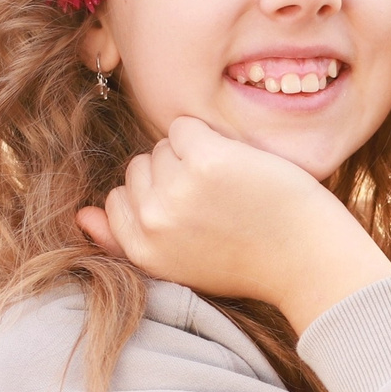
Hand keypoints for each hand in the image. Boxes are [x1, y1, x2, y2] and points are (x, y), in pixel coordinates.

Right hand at [76, 116, 390, 334]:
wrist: (309, 262)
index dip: (161, 200)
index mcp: (141, 250)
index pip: (119, 198)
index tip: (198, 220)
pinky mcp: (207, 161)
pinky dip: (213, 139)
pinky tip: (240, 169)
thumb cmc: (248, 262)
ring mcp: (177, 189)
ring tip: (233, 191)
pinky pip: (187, 127)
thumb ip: (126, 241)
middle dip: (176, 176)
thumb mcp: (178, 264)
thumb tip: (82, 216)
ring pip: (164, 146)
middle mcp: (152, 221)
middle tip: (221, 208)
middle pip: (141, 168)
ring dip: (197, 157)